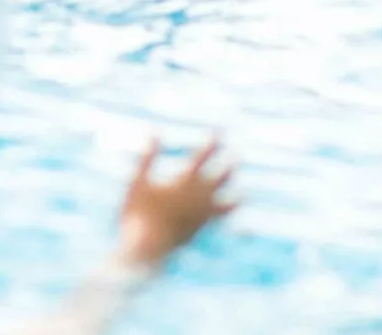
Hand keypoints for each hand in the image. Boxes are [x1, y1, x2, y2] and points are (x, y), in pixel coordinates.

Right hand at [117, 137, 236, 268]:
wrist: (146, 249)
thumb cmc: (138, 213)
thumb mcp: (137, 181)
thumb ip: (147, 157)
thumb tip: (154, 132)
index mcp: (184, 183)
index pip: (202, 158)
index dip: (211, 144)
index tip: (219, 133)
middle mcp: (198, 199)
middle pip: (220, 179)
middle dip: (229, 165)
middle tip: (238, 155)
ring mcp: (201, 217)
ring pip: (225, 204)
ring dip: (234, 196)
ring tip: (244, 195)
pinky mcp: (199, 232)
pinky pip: (217, 227)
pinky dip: (227, 225)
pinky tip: (238, 230)